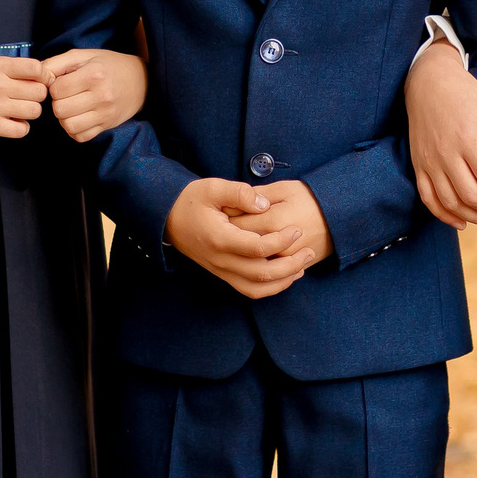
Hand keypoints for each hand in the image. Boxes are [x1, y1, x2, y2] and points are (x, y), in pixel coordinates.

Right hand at [0, 56, 48, 138]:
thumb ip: (14, 69)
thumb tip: (46, 76)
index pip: (37, 69)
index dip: (44, 77)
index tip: (40, 82)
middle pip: (39, 92)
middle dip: (36, 97)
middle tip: (24, 98)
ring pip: (34, 111)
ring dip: (29, 112)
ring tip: (16, 110)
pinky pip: (22, 130)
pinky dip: (20, 128)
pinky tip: (11, 122)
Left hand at [43, 47, 147, 141]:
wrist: (140, 80)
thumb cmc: (107, 65)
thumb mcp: (83, 55)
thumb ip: (57, 63)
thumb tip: (38, 76)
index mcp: (94, 74)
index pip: (57, 90)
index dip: (53, 86)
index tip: (61, 82)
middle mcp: (101, 96)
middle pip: (60, 110)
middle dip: (57, 103)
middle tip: (65, 96)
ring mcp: (105, 113)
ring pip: (69, 126)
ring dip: (64, 118)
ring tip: (70, 107)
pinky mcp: (107, 126)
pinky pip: (81, 137)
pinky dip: (74, 130)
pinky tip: (77, 117)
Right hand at [164, 177, 320, 298]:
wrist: (168, 218)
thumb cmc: (191, 200)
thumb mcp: (213, 187)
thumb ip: (240, 194)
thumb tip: (265, 204)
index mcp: (220, 238)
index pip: (258, 248)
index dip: (282, 241)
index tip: (296, 228)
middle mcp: (221, 260)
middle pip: (262, 273)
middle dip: (291, 264)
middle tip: (309, 250)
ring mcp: (221, 270)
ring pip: (257, 288)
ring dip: (284, 281)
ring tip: (303, 266)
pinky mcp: (223, 274)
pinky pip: (249, 290)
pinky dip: (270, 287)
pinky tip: (286, 275)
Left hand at [229, 179, 333, 269]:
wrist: (341, 215)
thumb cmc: (311, 197)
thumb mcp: (284, 188)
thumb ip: (257, 195)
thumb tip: (234, 203)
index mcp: (274, 221)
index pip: (237, 224)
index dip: (227, 217)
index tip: (224, 210)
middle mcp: (279, 246)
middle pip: (242, 246)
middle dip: (233, 236)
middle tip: (231, 225)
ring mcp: (286, 262)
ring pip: (253, 265)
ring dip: (243, 255)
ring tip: (242, 240)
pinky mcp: (292, 271)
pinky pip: (268, 278)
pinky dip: (257, 270)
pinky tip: (254, 256)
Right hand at [406, 39, 476, 227]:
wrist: (428, 83)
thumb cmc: (466, 97)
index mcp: (468, 140)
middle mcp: (446, 155)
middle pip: (472, 197)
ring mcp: (429, 162)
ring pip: (451, 203)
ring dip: (475, 217)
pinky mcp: (418, 165)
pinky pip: (429, 199)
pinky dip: (445, 216)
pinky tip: (462, 222)